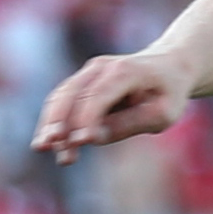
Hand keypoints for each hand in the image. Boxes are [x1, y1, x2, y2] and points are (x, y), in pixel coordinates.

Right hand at [33, 51, 192, 161]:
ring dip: (51, 122)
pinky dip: (53, 119)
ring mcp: (89, 72)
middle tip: (49, 147)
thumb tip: (93, 137)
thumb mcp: (163, 113)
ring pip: (61, 96)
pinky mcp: (83, 81)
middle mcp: (102, 67)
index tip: (81, 142)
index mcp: (126, 72)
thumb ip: (130, 124)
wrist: (169, 65)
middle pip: (71, 93)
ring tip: (43, 147)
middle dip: (58, 121)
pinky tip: (47, 141)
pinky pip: (62, 99)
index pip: (99, 96)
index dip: (87, 119)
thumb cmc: (169, 92)